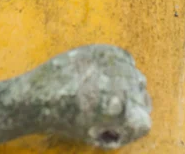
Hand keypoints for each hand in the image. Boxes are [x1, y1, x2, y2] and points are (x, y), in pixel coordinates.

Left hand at [25, 44, 150, 149]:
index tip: (115, 129)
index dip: (130, 130)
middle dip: (131, 109)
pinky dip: (121, 67)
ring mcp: (114, 65)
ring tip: (106, 93)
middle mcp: (123, 85)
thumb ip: (120, 128)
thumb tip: (135, 118)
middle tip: (110, 113)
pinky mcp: (103, 50)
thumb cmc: (65, 120)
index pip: (144, 122)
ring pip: (136, 77)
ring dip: (127, 87)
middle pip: (143, 98)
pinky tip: (106, 75)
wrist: (40, 94)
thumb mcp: (96, 134)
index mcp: (122, 110)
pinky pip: (125, 58)